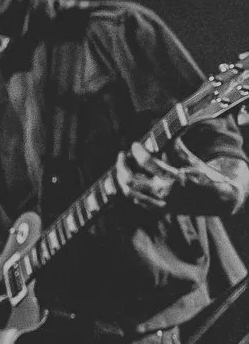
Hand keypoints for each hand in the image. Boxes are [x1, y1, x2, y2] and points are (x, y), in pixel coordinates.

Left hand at [114, 135, 239, 214]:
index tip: (134, 144)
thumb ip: (177, 150)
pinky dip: (130, 190)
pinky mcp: (162, 210)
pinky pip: (138, 201)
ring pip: (130, 192)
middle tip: (122, 154)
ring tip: (122, 166)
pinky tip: (131, 180)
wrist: (221, 202)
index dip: (138, 151)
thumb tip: (167, 134)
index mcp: (176, 178)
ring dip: (121, 178)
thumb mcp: (195, 161)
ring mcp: (162, 203)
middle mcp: (166, 193)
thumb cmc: (209, 178)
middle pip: (131, 179)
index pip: (147, 162)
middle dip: (121, 165)